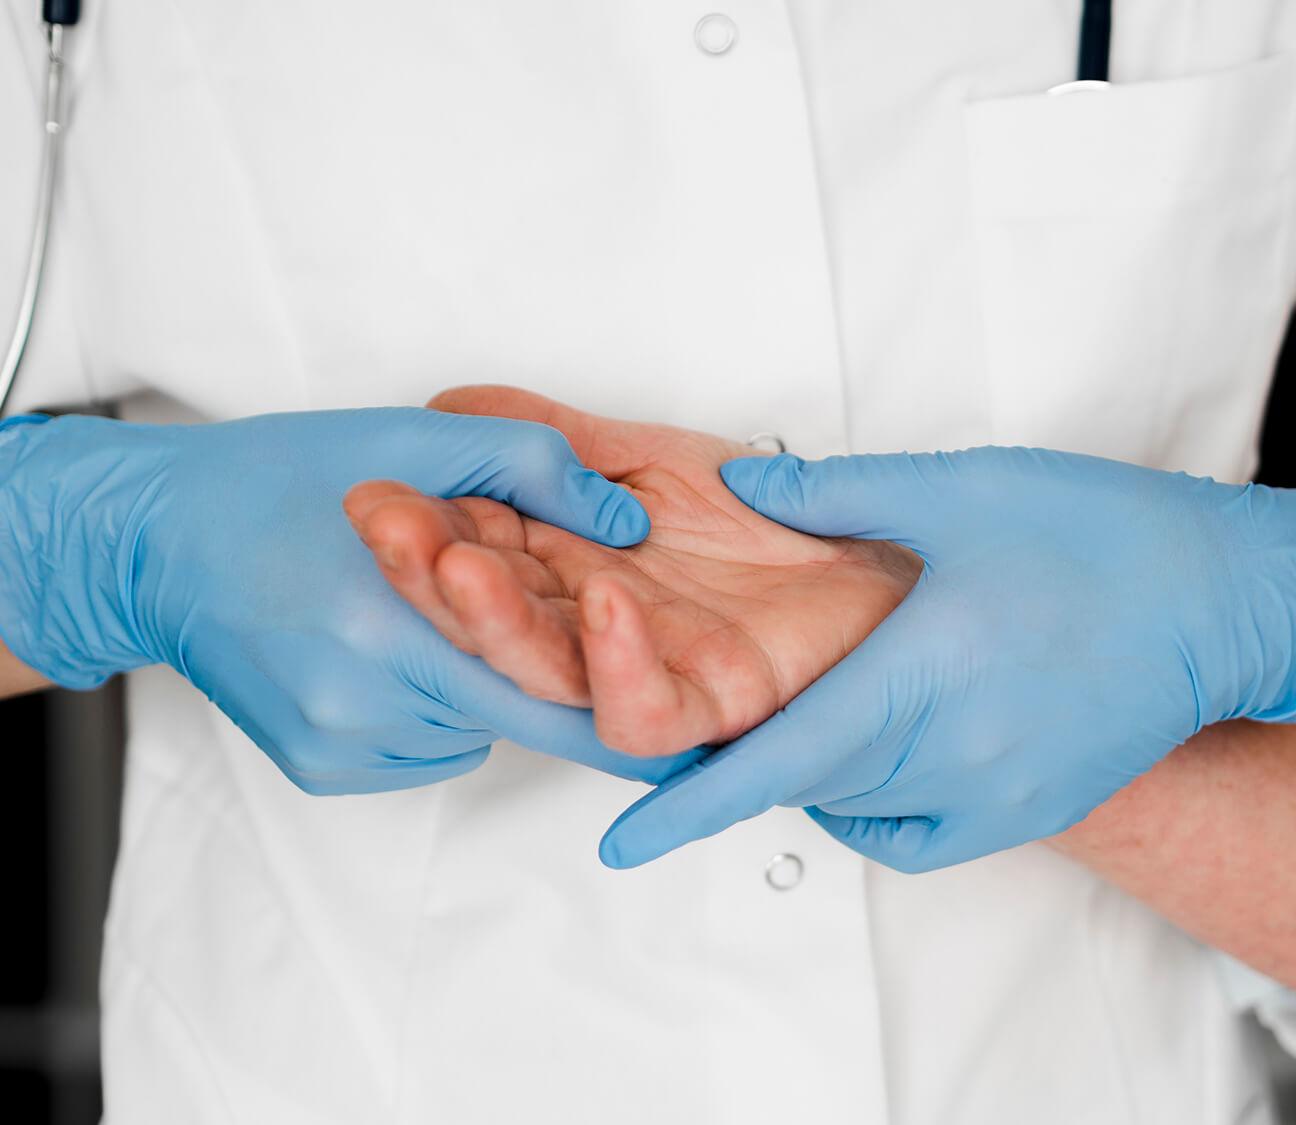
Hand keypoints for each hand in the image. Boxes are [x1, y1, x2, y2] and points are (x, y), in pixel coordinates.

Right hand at [0, 408, 691, 792]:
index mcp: (396, 630)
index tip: (685, 706)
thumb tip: (625, 526)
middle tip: (608, 639)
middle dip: (556, 669)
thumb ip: (533, 466)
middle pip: (515, 711)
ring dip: (484, 676)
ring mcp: (341, 748)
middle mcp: (368, 709)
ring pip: (470, 726)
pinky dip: (436, 702)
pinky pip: (424, 747)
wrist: (152, 541)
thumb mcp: (415, 439)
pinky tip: (397, 644)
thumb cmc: (275, 481)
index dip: (625, 693)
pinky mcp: (320, 768)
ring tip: (438, 605)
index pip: (551, 692)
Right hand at [345, 386, 922, 754]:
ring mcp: (645, 678)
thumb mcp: (639, 455)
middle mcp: (588, 638)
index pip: (472, 565)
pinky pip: (648, 713)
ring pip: (550, 679)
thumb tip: (446, 406)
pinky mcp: (710, 711)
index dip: (422, 536)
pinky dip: (619, 664)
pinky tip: (605, 601)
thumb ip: (547, 437)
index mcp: (560, 581)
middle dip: (432, 581)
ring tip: (465, 565)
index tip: (374, 494)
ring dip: (502, 628)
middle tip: (390, 527)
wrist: (870, 553)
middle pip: (492, 627)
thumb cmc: (757, 519)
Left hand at [599, 447, 1295, 871]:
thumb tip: (742, 487)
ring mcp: (996, 798)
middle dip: (748, 759)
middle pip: (807, 783)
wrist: (1230, 603)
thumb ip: (837, 492)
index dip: (689, 806)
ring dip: (813, 769)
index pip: (776, 762)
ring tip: (810, 704)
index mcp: (920, 678)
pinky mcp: (1031, 814)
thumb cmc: (1102, 537)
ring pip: (858, 808)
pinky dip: (874, 803)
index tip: (618, 844)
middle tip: (713, 713)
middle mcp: (953, 758)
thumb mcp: (960, 491)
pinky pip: (916, 834)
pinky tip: (879, 744)